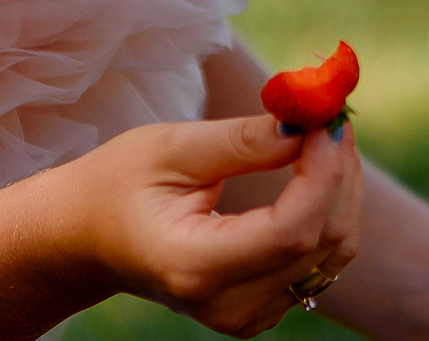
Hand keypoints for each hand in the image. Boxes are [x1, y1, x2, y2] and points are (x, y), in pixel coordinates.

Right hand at [71, 115, 362, 337]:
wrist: (86, 240)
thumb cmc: (118, 184)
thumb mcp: (170, 148)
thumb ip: (242, 141)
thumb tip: (308, 123)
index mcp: (193, 266)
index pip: (291, 230)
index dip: (324, 171)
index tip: (327, 117)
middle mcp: (225, 305)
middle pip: (321, 241)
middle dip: (340, 170)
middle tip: (331, 113)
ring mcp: (245, 317)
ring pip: (333, 254)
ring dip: (343, 187)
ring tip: (322, 133)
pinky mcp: (260, 310)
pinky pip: (321, 262)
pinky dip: (330, 210)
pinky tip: (314, 169)